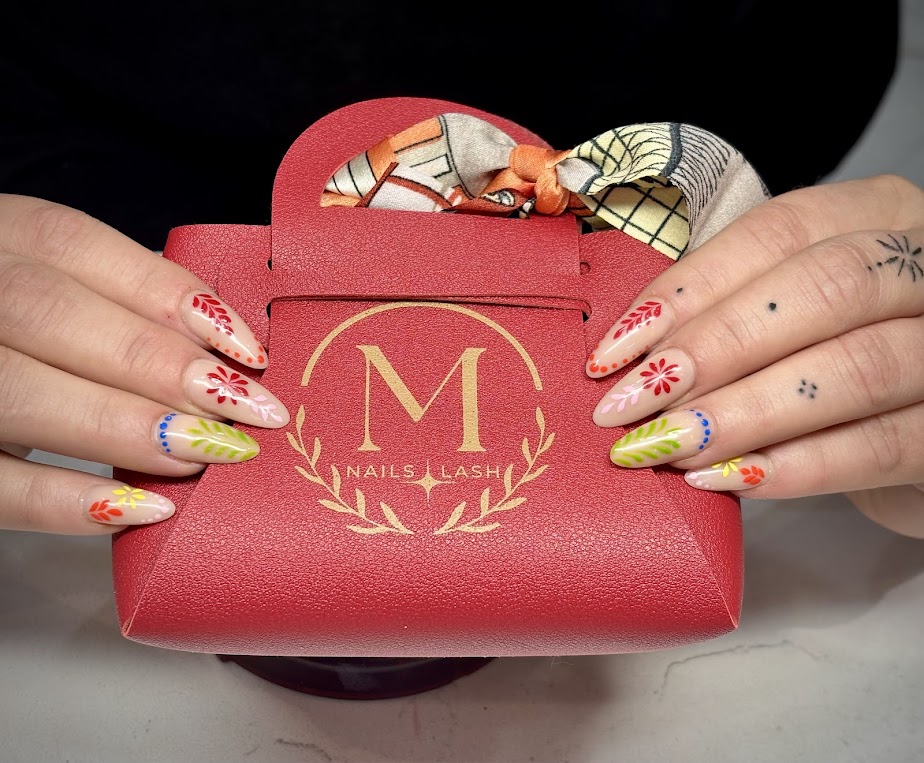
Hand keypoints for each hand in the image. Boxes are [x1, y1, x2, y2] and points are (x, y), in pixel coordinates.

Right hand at [0, 195, 288, 533]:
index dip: (168, 294)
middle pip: (49, 313)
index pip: (73, 244)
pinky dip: (67, 501)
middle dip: (158, 364)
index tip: (250, 351)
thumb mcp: (66, 295)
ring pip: (18, 393)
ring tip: (207, 452)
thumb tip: (227, 351)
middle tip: (243, 409)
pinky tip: (146, 508)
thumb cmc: (36, 339)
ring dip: (126, 427)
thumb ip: (125, 306)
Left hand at [586, 174, 923, 538]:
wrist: (922, 423)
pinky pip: (881, 446)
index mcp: (879, 215)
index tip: (614, 351)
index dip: (689, 289)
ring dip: (743, 412)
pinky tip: (725, 479)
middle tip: (631, 403)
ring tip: (665, 445)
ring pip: (856, 367)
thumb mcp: (792, 312)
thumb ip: (729, 310)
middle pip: (825, 287)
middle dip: (714, 347)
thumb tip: (626, 353)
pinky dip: (794, 466)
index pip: (777, 232)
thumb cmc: (837, 353)